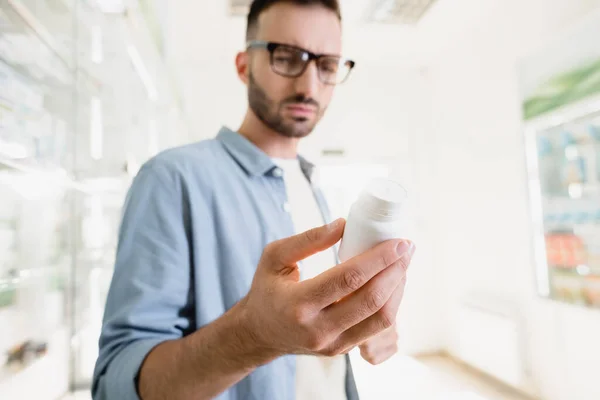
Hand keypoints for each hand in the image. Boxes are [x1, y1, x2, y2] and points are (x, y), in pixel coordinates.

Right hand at [239, 218, 414, 358]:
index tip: (398, 241)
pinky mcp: (342, 350)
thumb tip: (344, 225)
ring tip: (402, 264)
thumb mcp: (274, 257)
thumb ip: (307, 240)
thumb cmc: (266, 289)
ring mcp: (332, 344)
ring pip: (380, 320)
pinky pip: (376, 329)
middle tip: (407, 248)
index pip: (348, 278)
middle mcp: (317, 329)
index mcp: (298, 304)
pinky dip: (389, 304)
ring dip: (398, 289)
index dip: (378, 258)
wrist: (260, 333)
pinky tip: (391, 283)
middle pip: (371, 301)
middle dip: (396, 271)